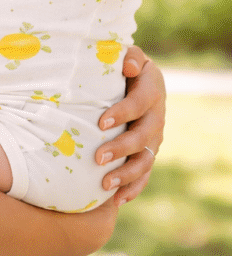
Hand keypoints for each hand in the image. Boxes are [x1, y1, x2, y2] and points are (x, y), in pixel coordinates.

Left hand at [94, 46, 164, 203]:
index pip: (139, 104)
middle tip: (98, 158)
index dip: (122, 113)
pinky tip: (117, 200)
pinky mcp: (147, 151)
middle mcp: (157, 116)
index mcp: (152, 90)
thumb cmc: (121, 65)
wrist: (132, 77)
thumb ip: (127, 56)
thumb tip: (127, 66)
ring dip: (127, 174)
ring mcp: (154, 137)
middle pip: (143, 137)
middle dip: (121, 149)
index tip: (100, 122)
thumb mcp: (126, 55)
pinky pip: (144, 173)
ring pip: (145, 160)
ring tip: (105, 185)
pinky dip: (133, 187)